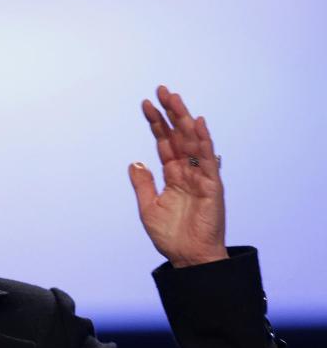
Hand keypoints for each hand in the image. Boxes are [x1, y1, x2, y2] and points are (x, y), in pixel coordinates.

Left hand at [128, 85, 227, 267]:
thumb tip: (135, 161)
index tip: (146, 103)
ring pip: (193, 142)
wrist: (188, 257)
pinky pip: (208, 161)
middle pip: (179, 135)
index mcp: (173, 174)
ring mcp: (201, 177)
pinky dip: (203, 142)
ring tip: (175, 98)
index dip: (156, 123)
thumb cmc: (171, 235)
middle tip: (162, 90)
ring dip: (184, 119)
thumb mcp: (148, 207)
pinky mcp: (212, 187)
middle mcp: (187, 171)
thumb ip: (143, 184)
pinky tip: (197, 124)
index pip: (164, 142)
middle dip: (170, 112)